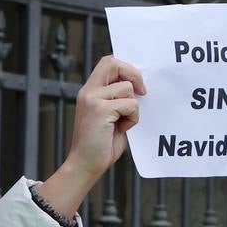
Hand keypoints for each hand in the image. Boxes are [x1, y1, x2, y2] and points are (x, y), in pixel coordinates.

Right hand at [35, 56, 145, 218]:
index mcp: (90, 90)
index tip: (137, 85)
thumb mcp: (109, 115)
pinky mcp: (100, 110)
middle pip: (113, 63)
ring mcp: (93, 99)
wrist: (85, 164)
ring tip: (123, 122)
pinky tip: (122, 129)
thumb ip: (118, 99)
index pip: (108, 62)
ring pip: (127, 88)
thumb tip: (139, 87)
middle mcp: (89, 91)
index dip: (126, 68)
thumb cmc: (100, 143)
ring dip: (133, 107)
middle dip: (133, 74)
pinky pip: (130, 105)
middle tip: (142, 92)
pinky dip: (132, 118)